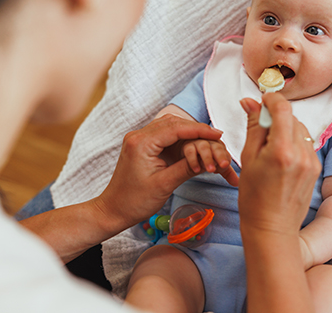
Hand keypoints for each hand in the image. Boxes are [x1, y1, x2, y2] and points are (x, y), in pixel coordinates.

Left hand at [96, 114, 223, 230]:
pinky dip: (180, 136)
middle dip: (196, 128)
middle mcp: (138, 136)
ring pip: (169, 126)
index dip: (199, 130)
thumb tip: (208, 158)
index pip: (175, 128)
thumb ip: (186, 168)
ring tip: (208, 137)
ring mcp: (139, 139)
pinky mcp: (142, 145)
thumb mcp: (164, 184)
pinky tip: (193, 142)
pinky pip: (164, 134)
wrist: (114, 209)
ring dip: (188, 131)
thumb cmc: (135, 201)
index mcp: (141, 143)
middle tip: (217, 135)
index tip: (217, 133)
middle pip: (173, 123)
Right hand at [183, 139, 238, 186]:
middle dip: (220, 156)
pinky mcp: (186, 146)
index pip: (224, 151)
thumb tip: (237, 183)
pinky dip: (193, 160)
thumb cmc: (204, 156)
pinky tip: (196, 170)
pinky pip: (190, 151)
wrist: (187, 150)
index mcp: (219, 145)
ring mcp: (198, 142)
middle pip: (216, 147)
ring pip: (204, 147)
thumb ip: (227, 172)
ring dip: (208, 158)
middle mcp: (210, 142)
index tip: (225, 166)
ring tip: (211, 170)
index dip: (225, 158)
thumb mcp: (216, 164)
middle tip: (223, 166)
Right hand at [238, 94, 321, 237]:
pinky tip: (281, 158)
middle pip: (291, 117)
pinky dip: (293, 142)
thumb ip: (253, 126)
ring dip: (285, 129)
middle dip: (276, 116)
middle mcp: (301, 154)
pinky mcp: (316, 168)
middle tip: (259, 129)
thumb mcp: (248, 158)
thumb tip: (250, 101)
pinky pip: (305, 143)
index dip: (271, 99)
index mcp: (281, 150)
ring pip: (300, 129)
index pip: (282, 108)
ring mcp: (311, 161)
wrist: (272, 228)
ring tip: (270, 148)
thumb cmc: (253, 197)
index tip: (261, 101)